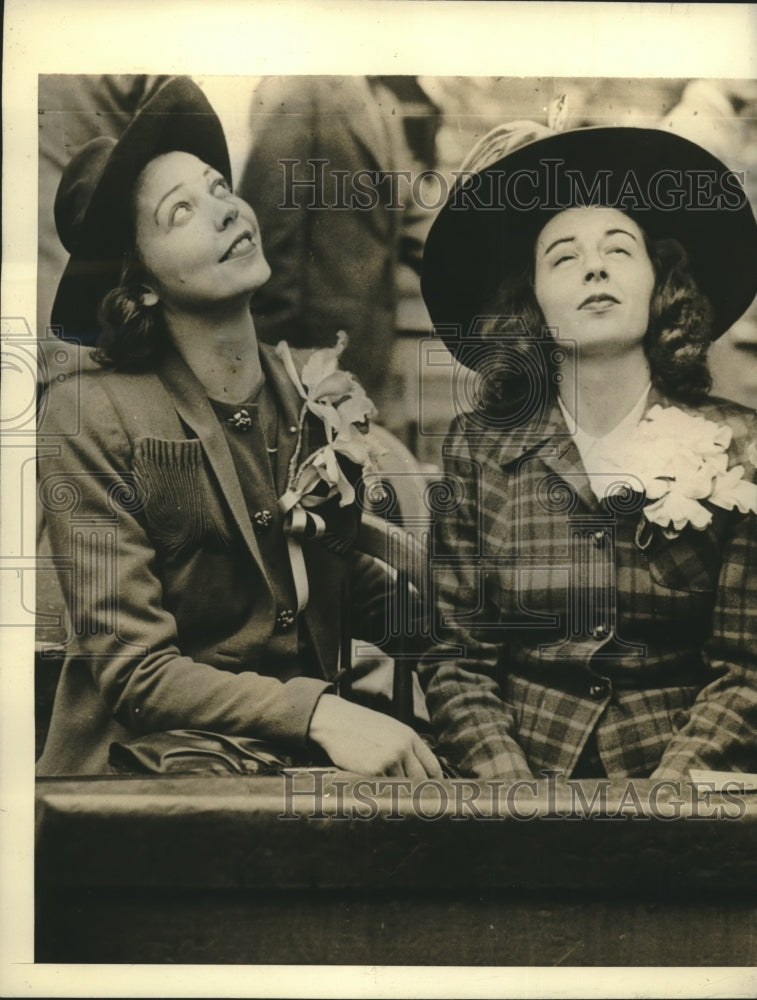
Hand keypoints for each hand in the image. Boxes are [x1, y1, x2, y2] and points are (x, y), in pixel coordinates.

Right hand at [308, 694, 442, 779]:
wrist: (335, 721)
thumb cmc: (361, 725)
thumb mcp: (390, 729)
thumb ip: (406, 747)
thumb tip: (419, 773)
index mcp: (409, 736)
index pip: (433, 766)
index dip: (434, 782)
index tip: (431, 792)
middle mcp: (403, 748)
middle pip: (420, 780)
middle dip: (416, 792)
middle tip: (411, 801)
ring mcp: (389, 760)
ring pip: (400, 787)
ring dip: (394, 791)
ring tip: (384, 789)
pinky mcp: (373, 771)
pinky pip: (382, 788)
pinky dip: (377, 789)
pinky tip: (369, 784)